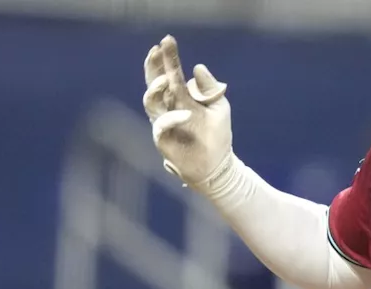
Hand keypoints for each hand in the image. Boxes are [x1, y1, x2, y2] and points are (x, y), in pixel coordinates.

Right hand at [142, 35, 232, 185]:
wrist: (218, 166)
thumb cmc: (218, 136)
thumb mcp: (220, 107)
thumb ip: (210, 88)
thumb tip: (198, 67)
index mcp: (181, 97)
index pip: (171, 73)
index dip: (167, 57)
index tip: (167, 40)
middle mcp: (169, 107)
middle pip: (153, 82)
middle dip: (153, 66)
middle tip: (156, 51)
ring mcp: (164, 123)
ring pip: (150, 101)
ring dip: (155, 88)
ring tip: (167, 81)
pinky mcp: (163, 140)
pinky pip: (161, 126)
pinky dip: (172, 118)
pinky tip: (187, 115)